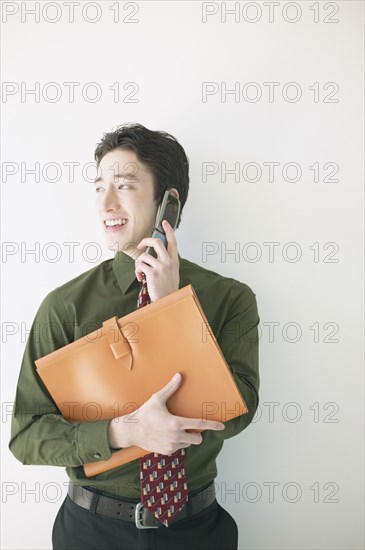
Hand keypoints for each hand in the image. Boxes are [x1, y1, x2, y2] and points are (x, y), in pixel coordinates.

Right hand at [108, 373, 224, 454]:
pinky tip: (167, 435)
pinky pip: (178, 448)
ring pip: (188, 444)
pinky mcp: (167, 452)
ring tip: (175, 430)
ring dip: (186, 438)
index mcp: (176, 423)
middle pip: (197, 439)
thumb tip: (179, 376)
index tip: (222, 426)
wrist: (132, 431)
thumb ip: (170, 388)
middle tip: (189, 427)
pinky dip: (177, 443)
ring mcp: (171, 446)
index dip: (212, 425)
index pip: (199, 424)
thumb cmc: (145, 413)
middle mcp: (176, 437)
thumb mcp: (157, 399)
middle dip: (197, 433)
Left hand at [134, 219, 179, 301]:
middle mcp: (169, 262)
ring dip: (138, 263)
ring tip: (141, 271)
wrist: (167, 301)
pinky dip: (137, 272)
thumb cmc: (168, 288)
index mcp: (174, 261)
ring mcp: (161, 267)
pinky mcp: (152, 273)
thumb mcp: (172, 272)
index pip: (172, 241)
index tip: (164, 223)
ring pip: (143, 256)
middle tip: (141, 246)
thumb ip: (165, 262)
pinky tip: (140, 278)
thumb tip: (152, 254)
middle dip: (145, 242)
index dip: (168, 230)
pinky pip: (140, 266)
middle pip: (156, 242)